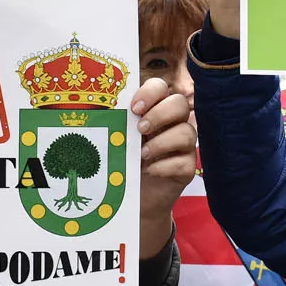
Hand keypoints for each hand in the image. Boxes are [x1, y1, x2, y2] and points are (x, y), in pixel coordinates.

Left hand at [132, 77, 195, 256]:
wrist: (132, 198)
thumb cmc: (123, 163)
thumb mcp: (118, 139)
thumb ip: (116, 123)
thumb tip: (98, 108)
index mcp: (154, 110)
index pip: (160, 87)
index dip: (150, 93)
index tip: (134, 108)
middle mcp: (172, 123)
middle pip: (179, 104)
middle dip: (160, 114)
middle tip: (141, 129)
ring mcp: (183, 146)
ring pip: (187, 132)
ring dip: (162, 142)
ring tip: (142, 154)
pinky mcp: (187, 168)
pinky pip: (185, 161)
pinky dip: (165, 166)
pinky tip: (150, 171)